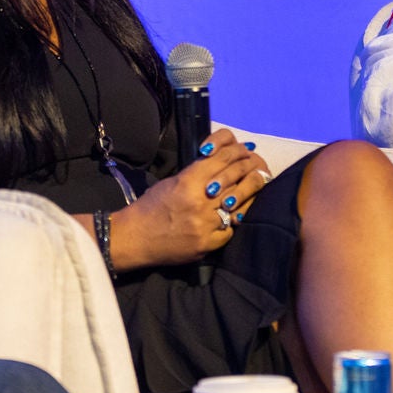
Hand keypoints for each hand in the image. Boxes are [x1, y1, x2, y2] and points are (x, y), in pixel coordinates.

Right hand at [110, 129, 272, 268]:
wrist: (136, 237)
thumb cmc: (151, 206)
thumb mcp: (172, 182)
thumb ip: (197, 174)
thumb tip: (223, 164)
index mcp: (189, 181)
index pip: (223, 159)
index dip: (237, 151)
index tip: (246, 149)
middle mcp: (200, 201)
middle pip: (236, 179)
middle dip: (249, 168)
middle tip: (257, 165)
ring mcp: (205, 224)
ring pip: (239, 205)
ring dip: (247, 195)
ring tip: (253, 188)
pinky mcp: (207, 244)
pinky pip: (230, 230)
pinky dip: (233, 222)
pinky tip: (234, 215)